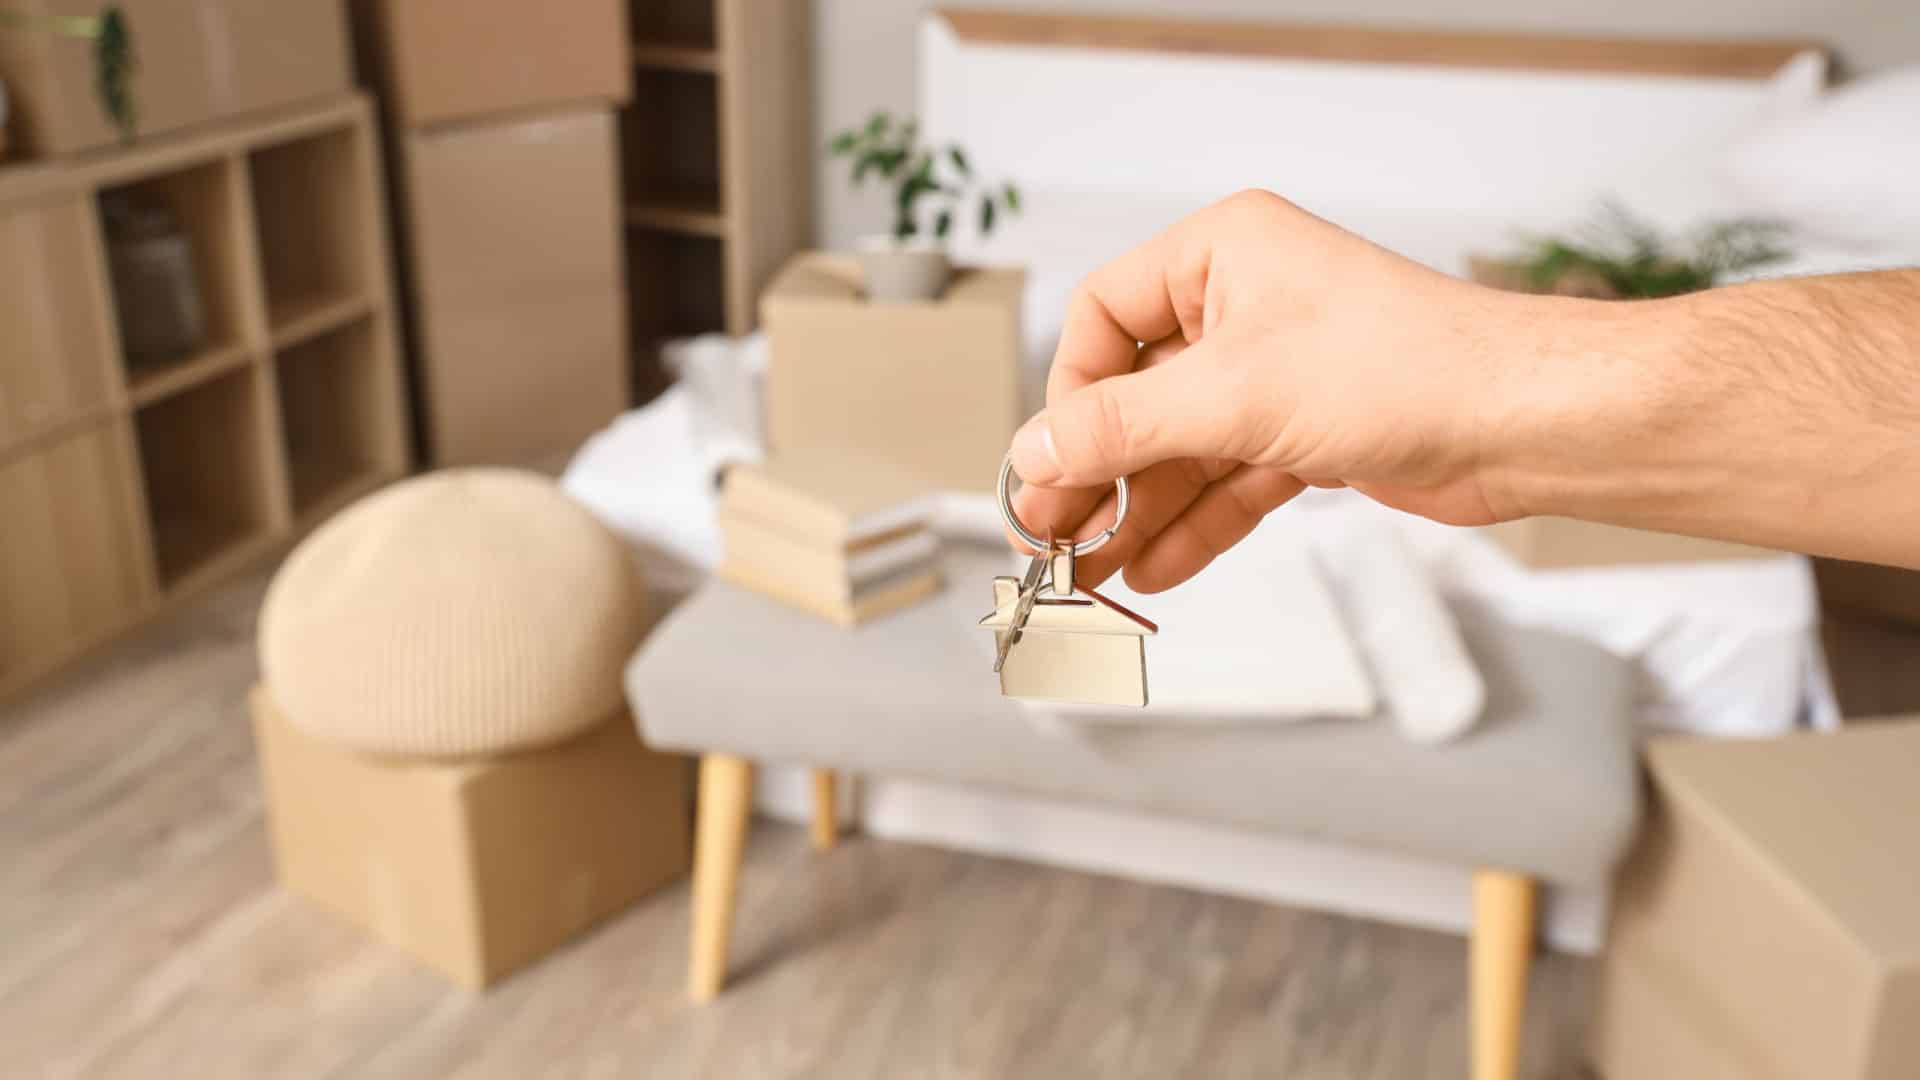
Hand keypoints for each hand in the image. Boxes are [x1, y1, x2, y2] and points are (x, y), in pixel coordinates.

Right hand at [1009, 189, 1548, 591]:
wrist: (1522, 422)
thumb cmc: (1403, 366)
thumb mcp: (1232, 395)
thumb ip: (1121, 428)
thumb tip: (1032, 454)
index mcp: (1221, 252)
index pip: (1105, 316)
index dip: (1072, 393)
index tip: (1052, 462)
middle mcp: (1243, 304)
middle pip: (1137, 394)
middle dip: (1094, 474)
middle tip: (1047, 540)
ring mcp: (1276, 372)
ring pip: (1181, 448)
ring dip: (1136, 512)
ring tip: (1088, 576)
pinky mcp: (1307, 431)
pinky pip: (1227, 479)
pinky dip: (1193, 524)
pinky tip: (1154, 569)